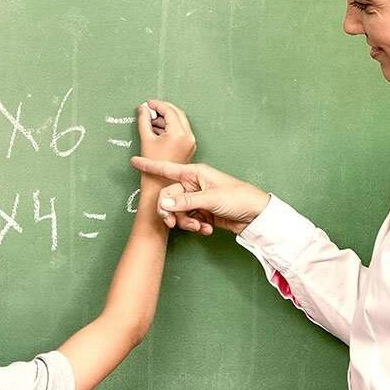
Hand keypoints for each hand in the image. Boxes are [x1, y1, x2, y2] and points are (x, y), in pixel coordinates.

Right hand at [129, 157, 268, 234]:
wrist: (255, 215)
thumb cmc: (237, 198)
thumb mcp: (210, 198)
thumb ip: (185, 201)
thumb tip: (162, 203)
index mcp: (194, 174)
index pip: (167, 169)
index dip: (150, 166)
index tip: (134, 161)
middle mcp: (193, 185)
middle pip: (168, 197)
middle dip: (171, 212)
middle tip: (173, 223)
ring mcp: (196, 199)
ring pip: (176, 211)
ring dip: (185, 222)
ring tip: (199, 227)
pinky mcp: (201, 212)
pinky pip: (187, 219)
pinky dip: (195, 225)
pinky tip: (206, 228)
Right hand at [138, 99, 195, 163]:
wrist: (160, 185)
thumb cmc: (153, 168)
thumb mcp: (146, 139)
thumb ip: (144, 121)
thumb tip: (143, 110)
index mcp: (179, 133)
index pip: (170, 111)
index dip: (157, 105)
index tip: (148, 104)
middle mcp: (188, 136)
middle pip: (177, 113)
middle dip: (163, 109)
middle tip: (150, 109)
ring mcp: (190, 142)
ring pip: (179, 121)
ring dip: (166, 118)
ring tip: (151, 120)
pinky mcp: (188, 147)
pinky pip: (180, 130)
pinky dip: (169, 126)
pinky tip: (157, 129)